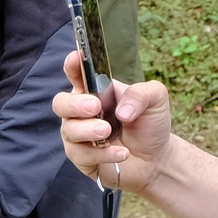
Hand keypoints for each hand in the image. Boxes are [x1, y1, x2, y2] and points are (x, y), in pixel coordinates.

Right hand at [56, 51, 172, 192]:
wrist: (156, 159)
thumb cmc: (150, 125)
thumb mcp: (155, 100)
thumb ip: (141, 93)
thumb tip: (121, 111)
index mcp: (95, 91)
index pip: (76, 74)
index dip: (72, 65)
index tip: (76, 58)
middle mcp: (81, 112)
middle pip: (61, 103)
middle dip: (75, 104)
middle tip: (95, 107)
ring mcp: (79, 136)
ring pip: (69, 131)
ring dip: (88, 130)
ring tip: (107, 131)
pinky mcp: (82, 159)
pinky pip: (82, 155)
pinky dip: (102, 154)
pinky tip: (122, 153)